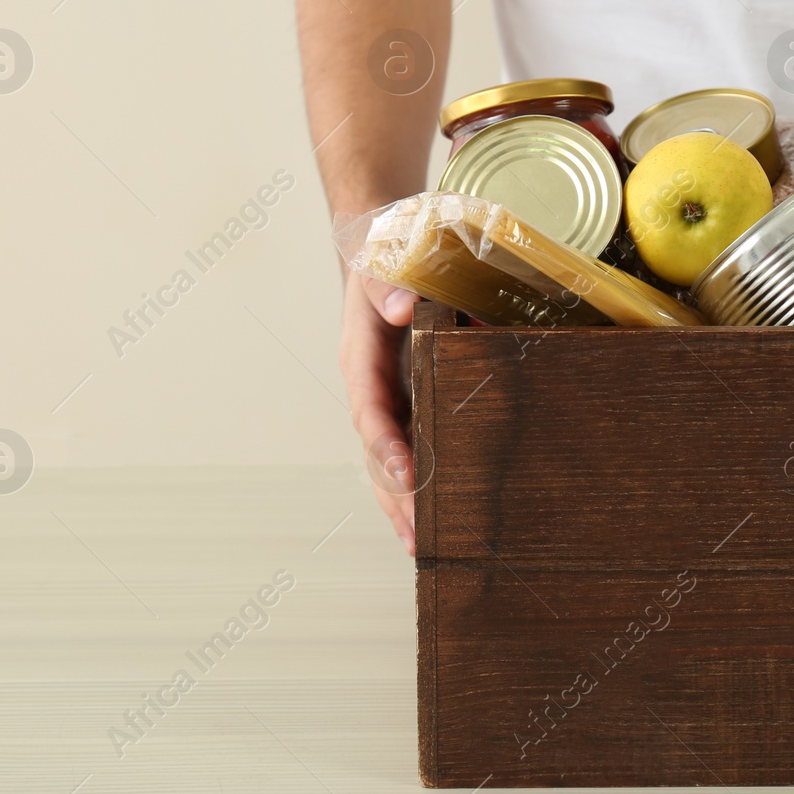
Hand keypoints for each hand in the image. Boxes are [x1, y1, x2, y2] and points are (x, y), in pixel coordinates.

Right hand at [340, 274, 420, 554]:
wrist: (386, 246)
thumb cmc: (389, 253)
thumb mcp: (385, 259)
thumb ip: (390, 283)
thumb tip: (403, 309)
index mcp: (362, 356)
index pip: (370, 409)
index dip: (386, 443)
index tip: (409, 472)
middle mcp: (369, 387)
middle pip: (375, 451)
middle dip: (396, 493)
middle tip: (419, 533)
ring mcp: (385, 400)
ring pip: (386, 462)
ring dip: (401, 504)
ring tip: (421, 547)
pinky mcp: (405, 404)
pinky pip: (407, 450)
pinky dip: (416, 486)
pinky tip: (431, 521)